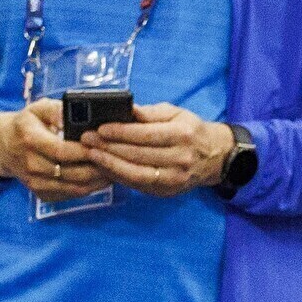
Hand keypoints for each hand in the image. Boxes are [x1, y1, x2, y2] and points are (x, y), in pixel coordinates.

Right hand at [0, 102, 108, 202]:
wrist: (4, 147)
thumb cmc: (27, 124)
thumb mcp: (37, 108)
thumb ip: (57, 110)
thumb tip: (73, 113)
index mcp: (30, 140)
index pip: (62, 151)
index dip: (85, 151)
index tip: (104, 145)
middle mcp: (31, 165)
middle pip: (72, 173)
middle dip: (98, 167)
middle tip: (117, 159)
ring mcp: (35, 183)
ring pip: (75, 188)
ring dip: (98, 181)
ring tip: (114, 169)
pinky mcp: (41, 194)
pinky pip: (71, 195)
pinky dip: (89, 188)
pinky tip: (101, 178)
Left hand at [81, 103, 233, 196]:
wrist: (215, 157)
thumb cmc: (191, 131)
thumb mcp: (176, 113)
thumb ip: (150, 113)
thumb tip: (125, 109)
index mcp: (182, 135)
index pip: (145, 135)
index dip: (120, 132)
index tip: (100, 128)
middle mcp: (180, 159)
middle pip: (138, 155)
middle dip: (109, 148)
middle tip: (87, 140)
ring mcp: (174, 179)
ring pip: (135, 174)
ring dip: (110, 165)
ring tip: (91, 155)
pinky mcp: (167, 192)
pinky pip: (138, 185)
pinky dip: (119, 176)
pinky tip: (105, 167)